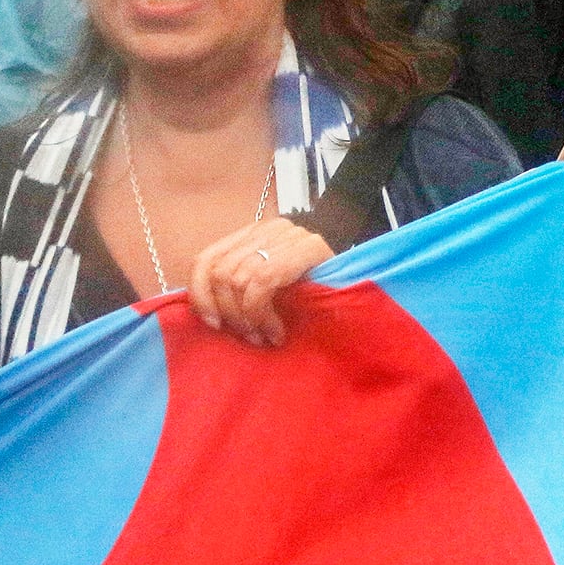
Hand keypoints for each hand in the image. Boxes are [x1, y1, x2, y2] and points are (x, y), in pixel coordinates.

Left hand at [186, 216, 333, 349]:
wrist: (363, 284)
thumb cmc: (312, 295)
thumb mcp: (266, 289)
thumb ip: (237, 289)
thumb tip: (203, 311)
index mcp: (251, 235)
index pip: (206, 259)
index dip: (200, 294)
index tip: (212, 323)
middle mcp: (267, 229)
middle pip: (220, 272)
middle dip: (229, 313)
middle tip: (249, 336)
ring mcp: (288, 235)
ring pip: (238, 278)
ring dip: (247, 318)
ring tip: (263, 336)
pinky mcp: (308, 247)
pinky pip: (262, 282)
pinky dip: (262, 314)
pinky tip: (276, 331)